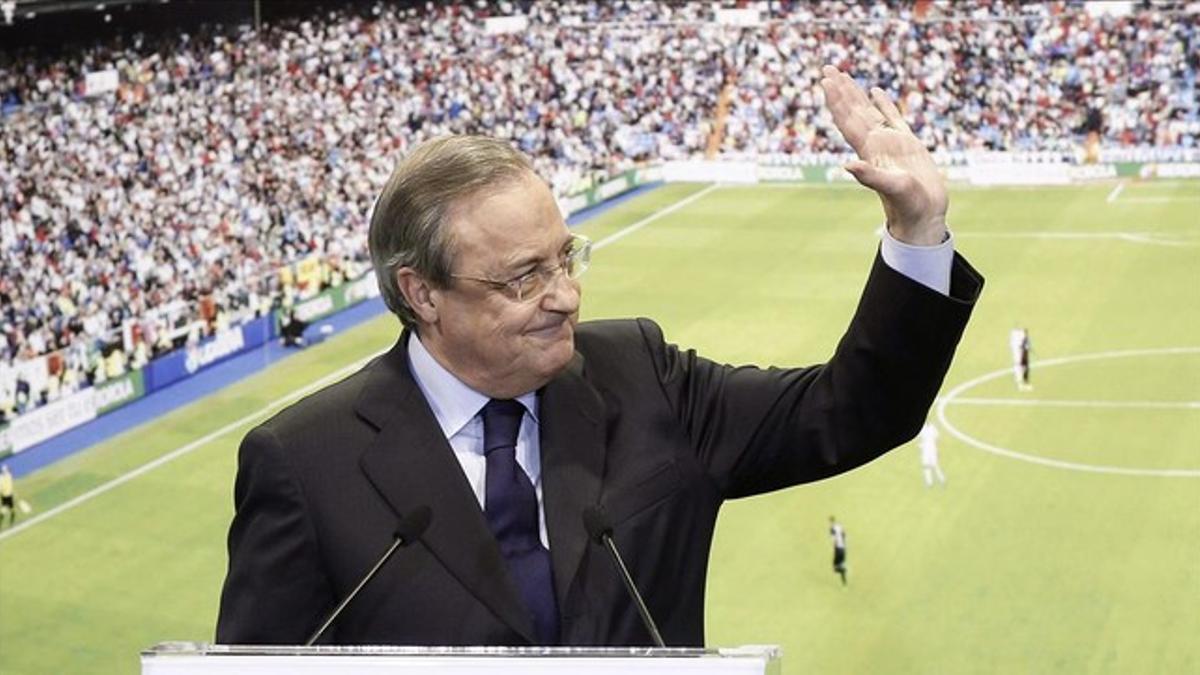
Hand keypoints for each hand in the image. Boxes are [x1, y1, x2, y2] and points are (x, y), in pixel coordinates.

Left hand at [819, 65, 947, 245]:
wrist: (923, 216)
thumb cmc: (908, 205)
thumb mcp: (891, 188)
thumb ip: (870, 176)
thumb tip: (847, 165)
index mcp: (869, 150)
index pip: (847, 120)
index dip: (836, 100)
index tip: (825, 80)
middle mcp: (875, 143)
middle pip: (853, 111)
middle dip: (840, 90)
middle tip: (827, 68)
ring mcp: (890, 142)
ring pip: (869, 111)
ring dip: (856, 94)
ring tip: (843, 75)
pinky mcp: (907, 144)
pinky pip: (892, 117)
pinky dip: (884, 104)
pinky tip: (876, 92)